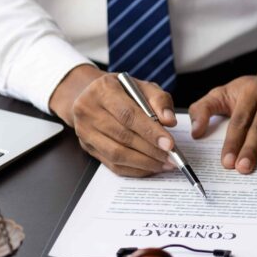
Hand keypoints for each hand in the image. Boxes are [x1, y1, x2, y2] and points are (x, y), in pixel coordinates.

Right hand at [50, 65, 177, 176]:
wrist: (93, 96)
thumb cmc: (123, 91)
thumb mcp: (143, 87)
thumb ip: (159, 100)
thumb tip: (169, 121)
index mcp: (103, 90)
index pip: (128, 114)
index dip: (150, 132)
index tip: (170, 144)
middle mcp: (88, 110)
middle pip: (122, 136)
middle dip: (151, 150)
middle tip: (172, 158)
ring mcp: (84, 130)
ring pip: (116, 154)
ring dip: (144, 163)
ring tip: (164, 164)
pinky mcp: (87, 147)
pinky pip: (112, 164)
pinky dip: (134, 169)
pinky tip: (151, 167)